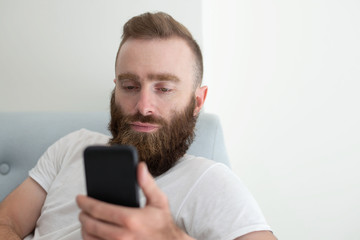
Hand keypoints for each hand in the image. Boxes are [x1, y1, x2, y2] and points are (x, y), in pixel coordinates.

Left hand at [76, 162, 192, 239]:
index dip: (85, 203)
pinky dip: (90, 239)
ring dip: (84, 228)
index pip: (98, 209)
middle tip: (81, 209)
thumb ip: (148, 183)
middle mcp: (122, 235)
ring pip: (90, 238)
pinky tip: (92, 233)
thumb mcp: (159, 200)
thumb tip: (140, 167)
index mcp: (130, 218)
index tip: (80, 198)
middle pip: (91, 224)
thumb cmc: (162, 223)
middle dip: (82, 214)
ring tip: (85, 220)